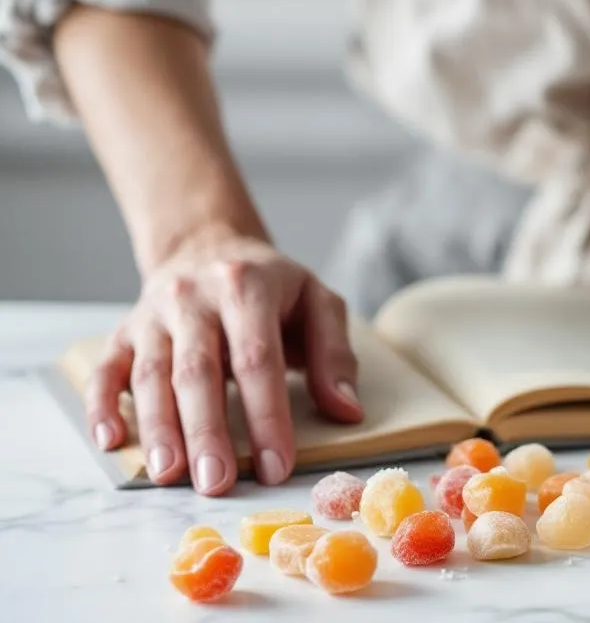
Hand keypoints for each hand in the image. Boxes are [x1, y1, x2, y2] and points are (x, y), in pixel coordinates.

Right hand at [84, 226, 363, 494]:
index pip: (258, 359)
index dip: (267, 416)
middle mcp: (194, 298)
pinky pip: (106, 369)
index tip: (276, 466)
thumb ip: (334, 355)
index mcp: (247, 288)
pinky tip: (111, 441)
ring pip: (151, 375)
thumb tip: (347, 411)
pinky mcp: (124, 331)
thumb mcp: (317, 302)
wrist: (207, 245)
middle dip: (207, 431)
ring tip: (168, 475)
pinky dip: (102, 405)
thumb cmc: (271, 287)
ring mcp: (153, 315)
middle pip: (198, 371)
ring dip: (159, 428)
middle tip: (216, 484)